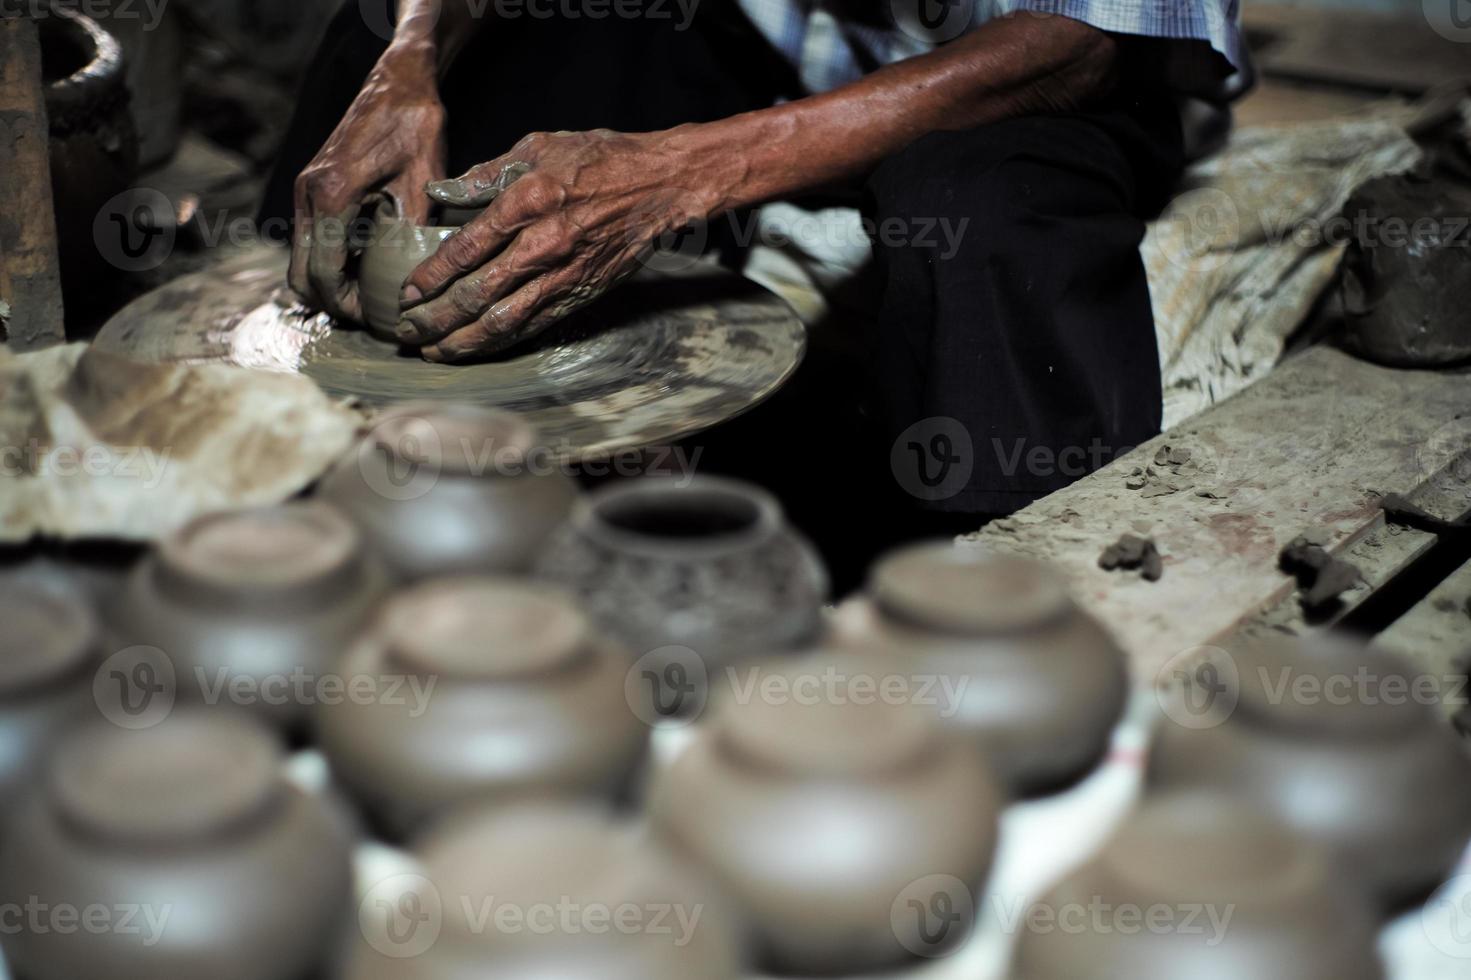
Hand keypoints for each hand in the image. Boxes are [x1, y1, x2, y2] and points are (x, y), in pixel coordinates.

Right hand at [290, 47, 445, 320]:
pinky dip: (327, 263)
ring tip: (369, 300)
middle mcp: (308, 194)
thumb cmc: (415, 126)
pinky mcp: (312, 189)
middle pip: (301, 275)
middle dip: (331, 303)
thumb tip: (416, 282)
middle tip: (371, 318)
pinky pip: (309, 240)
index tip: (377, 321)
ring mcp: (305, 191)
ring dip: (327, 285)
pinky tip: (364, 270)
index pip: (324, 272)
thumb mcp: (425, 181)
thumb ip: (414, 230)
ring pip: (300, 260)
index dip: (347, 306)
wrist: (397, 81)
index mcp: (332, 195)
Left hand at [395, 127, 722, 361]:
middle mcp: (544, 245)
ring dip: (462, 341)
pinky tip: (476, 348)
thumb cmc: (602, 159)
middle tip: (405, 331)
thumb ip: (487, 173)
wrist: (663, 186)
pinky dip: (501, 342)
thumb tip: (442, 192)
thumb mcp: (540, 147)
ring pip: (503, 321)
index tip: (406, 293)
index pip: (466, 248)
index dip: (431, 276)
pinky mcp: (582, 294)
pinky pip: (534, 326)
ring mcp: (564, 276)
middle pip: (477, 294)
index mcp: (528, 202)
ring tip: (432, 350)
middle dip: (435, 318)